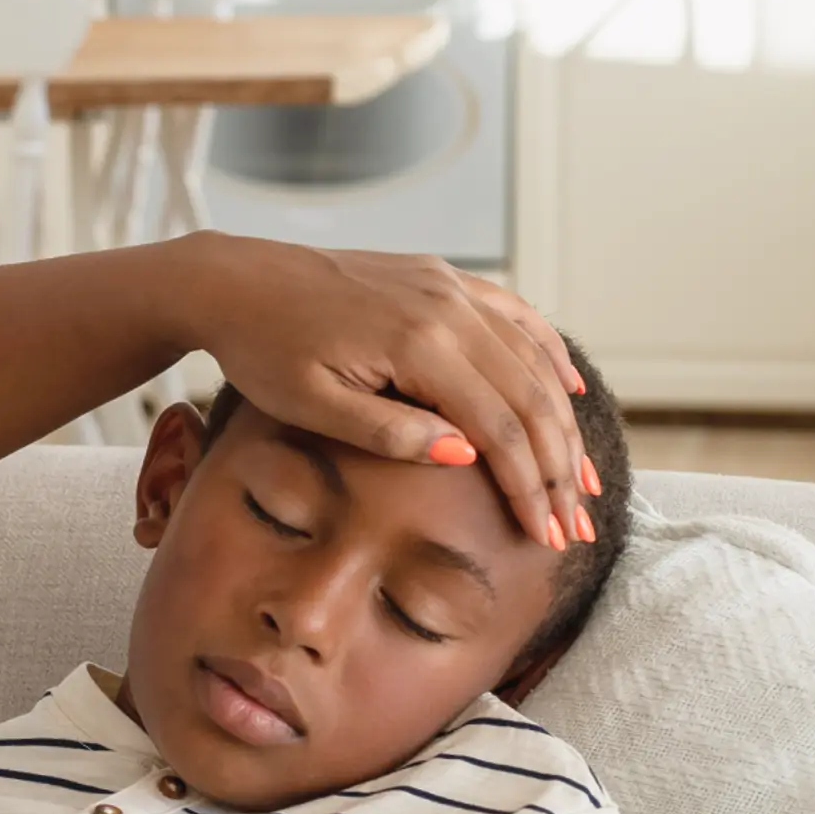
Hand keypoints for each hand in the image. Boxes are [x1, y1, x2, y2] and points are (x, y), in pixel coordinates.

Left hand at [158, 233, 590, 549]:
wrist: (234, 281)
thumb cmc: (262, 350)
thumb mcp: (312, 405)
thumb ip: (389, 433)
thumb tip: (467, 456)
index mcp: (416, 343)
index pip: (498, 428)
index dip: (529, 487)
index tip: (546, 536)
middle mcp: (446, 305)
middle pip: (530, 396)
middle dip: (558, 466)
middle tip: (575, 523)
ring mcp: (448, 285)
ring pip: (531, 358)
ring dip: (562, 421)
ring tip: (580, 477)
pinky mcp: (441, 277)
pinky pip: (514, 315)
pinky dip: (548, 354)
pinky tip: (570, 389)